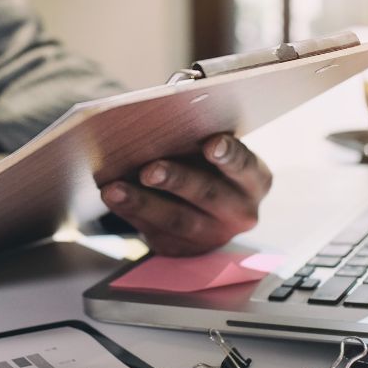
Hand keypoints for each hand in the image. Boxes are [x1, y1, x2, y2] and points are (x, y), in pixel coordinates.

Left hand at [101, 134, 271, 255]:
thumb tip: (161, 118)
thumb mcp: (212, 150)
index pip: (244, 166)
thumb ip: (198, 136)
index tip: (211, 143)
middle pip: (207, 195)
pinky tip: (113, 199)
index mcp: (254, 180)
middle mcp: (239, 212)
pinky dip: (131, 214)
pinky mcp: (183, 250)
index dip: (229, 155)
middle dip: (176, 180)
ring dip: (143, 203)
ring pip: (176, 220)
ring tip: (115, 190)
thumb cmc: (206, 164)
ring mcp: (212, 235)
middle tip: (149, 170)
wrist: (202, 205)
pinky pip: (155, 233)